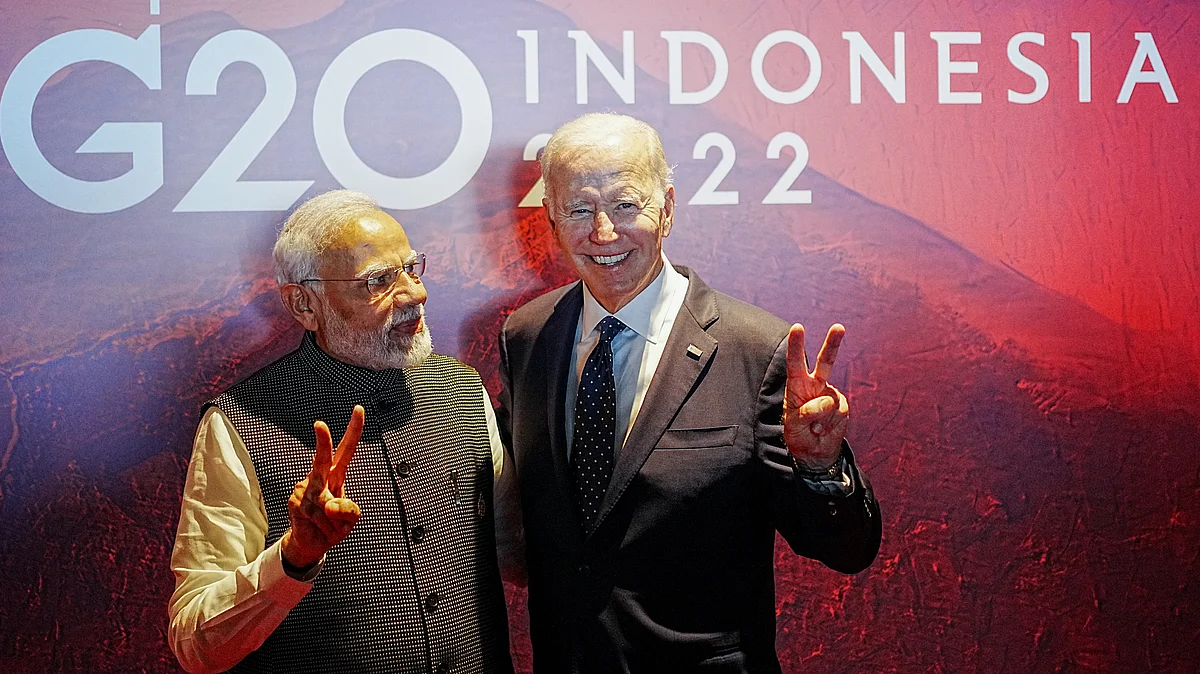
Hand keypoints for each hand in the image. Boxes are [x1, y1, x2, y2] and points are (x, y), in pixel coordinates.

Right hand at [281, 405, 364, 569]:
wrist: (312, 544)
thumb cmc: (333, 525)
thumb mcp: (351, 518)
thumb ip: (349, 510)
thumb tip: (330, 505)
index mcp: (335, 474)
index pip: (346, 450)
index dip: (353, 431)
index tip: (359, 410)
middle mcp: (318, 478)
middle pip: (322, 458)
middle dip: (322, 442)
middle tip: (319, 424)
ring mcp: (304, 489)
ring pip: (327, 504)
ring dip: (334, 522)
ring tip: (329, 526)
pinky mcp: (295, 503)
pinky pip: (319, 516)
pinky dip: (325, 527)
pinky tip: (318, 527)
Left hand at [783, 323, 849, 469]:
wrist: (815, 452)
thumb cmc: (798, 435)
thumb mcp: (794, 426)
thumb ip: (806, 413)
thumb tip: (827, 401)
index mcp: (796, 385)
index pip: (795, 363)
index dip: (796, 345)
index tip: (798, 327)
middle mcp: (814, 385)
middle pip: (825, 362)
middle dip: (833, 344)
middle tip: (839, 327)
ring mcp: (830, 394)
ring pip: (829, 400)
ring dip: (820, 419)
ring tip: (814, 428)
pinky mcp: (842, 405)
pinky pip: (838, 412)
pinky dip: (830, 424)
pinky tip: (824, 429)